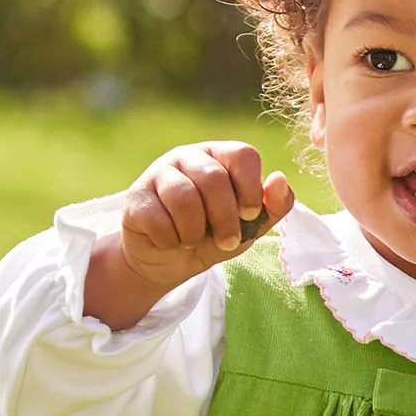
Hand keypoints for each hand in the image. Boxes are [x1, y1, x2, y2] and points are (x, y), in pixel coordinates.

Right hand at [83, 141, 293, 325]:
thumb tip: (279, 179)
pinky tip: (169, 240)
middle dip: (225, 218)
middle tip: (228, 240)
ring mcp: (158, 173)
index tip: (249, 214)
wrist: (170, 261)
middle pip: (213, 178)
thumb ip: (273, 206)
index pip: (243, 154)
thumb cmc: (214, 235)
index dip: (250, 188)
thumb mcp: (251, 226)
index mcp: (221, 157)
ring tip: (193, 240)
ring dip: (195, 231)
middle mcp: (188, 157)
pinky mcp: (135, 196)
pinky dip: (170, 239)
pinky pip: (157, 218)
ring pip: (183, 197)